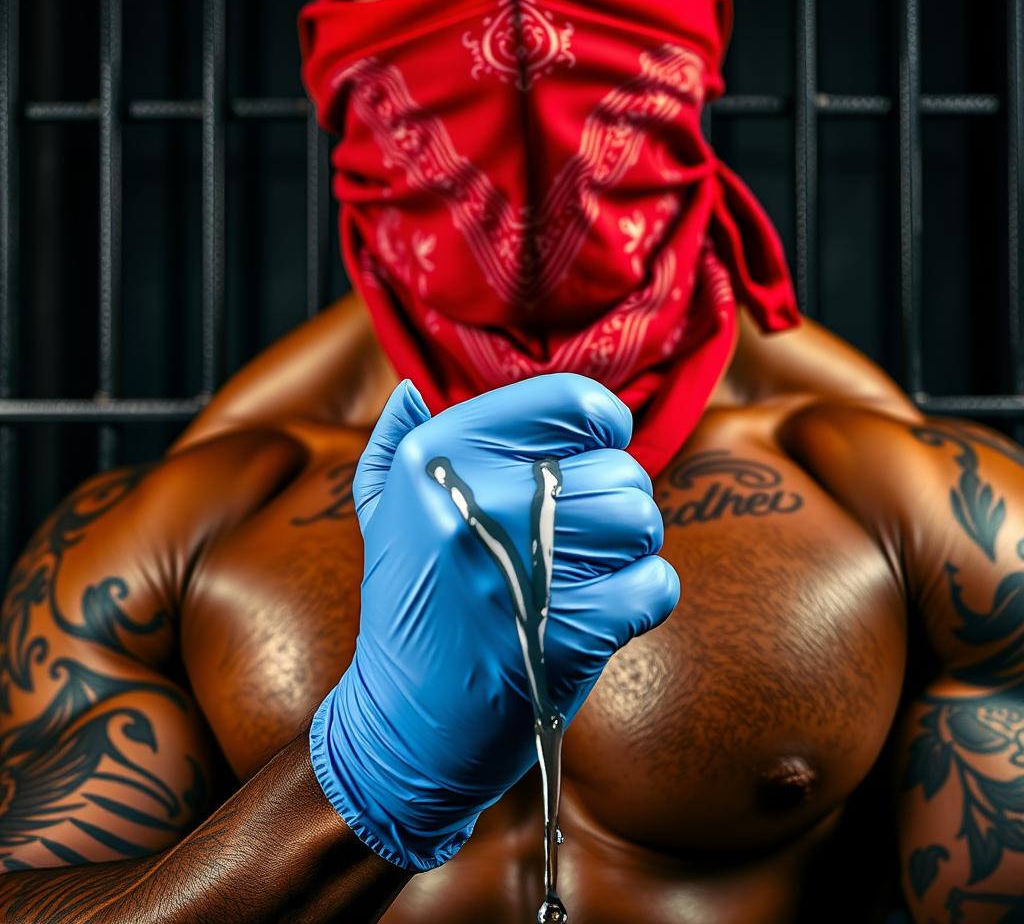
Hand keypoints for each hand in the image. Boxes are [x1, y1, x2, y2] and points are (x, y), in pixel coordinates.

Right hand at [309, 373, 678, 870]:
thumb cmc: (407, 608)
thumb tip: (412, 386)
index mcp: (437, 455)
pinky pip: (655, 585)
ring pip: (641, 519)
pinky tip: (604, 613)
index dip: (603, 423)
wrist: (403, 728)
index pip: (569, 400)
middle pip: (618, 467)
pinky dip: (645, 599)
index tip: (594, 453)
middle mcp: (476, 498)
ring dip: (632, 550)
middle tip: (578, 540)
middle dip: (616, 502)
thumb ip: (394, 439)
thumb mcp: (381, 514)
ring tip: (589, 573)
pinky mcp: (560, 632)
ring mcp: (518, 567)